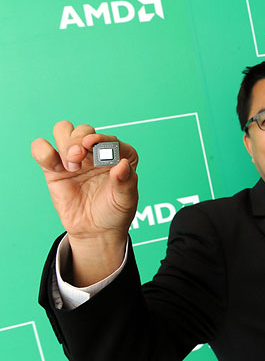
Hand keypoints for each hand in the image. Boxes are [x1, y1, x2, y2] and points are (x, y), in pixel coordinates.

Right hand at [31, 121, 138, 283]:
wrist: (95, 231)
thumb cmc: (114, 212)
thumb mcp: (126, 200)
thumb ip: (126, 182)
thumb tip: (123, 164)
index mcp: (119, 155)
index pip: (109, 139)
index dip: (100, 139)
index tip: (91, 144)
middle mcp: (96, 151)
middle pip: (82, 130)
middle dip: (78, 139)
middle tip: (78, 158)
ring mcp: (74, 157)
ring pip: (63, 130)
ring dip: (65, 142)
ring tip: (71, 165)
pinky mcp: (54, 167)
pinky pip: (41, 148)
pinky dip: (43, 151)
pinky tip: (55, 167)